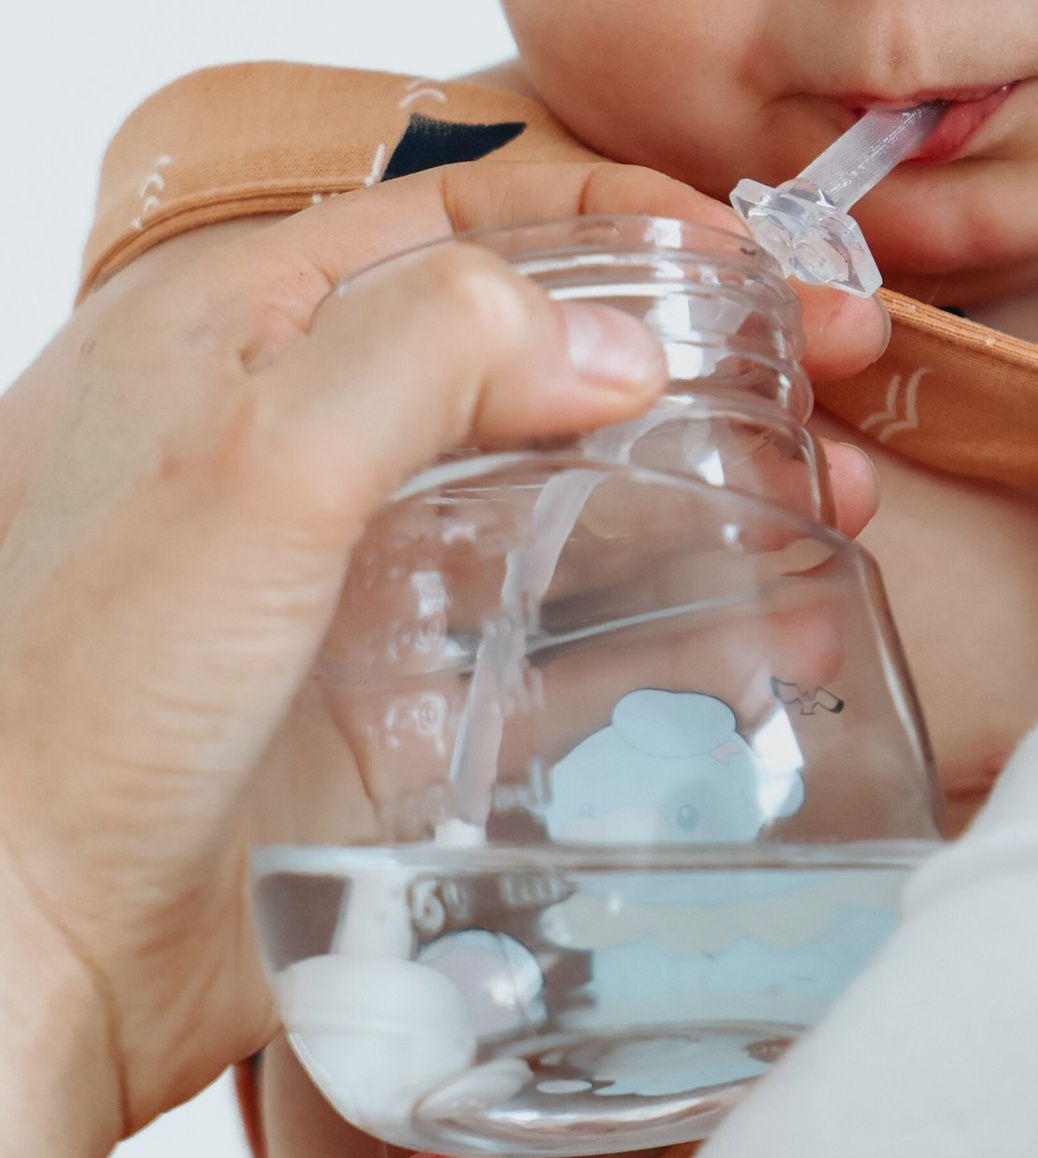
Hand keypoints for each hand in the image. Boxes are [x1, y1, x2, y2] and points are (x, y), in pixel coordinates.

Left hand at [0, 153, 889, 1157]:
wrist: (16, 942)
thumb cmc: (68, 694)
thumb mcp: (252, 460)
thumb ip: (431, 349)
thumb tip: (608, 339)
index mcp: (241, 329)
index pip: (470, 215)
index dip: (631, 219)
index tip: (761, 253)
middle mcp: (304, 438)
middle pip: (544, 349)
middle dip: (705, 349)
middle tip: (835, 370)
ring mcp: (356, 580)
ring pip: (574, 494)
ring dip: (715, 483)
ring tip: (834, 499)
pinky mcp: (396, 713)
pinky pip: (565, 648)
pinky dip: (682, 628)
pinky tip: (776, 621)